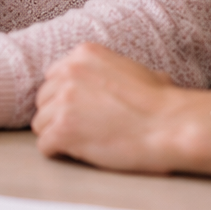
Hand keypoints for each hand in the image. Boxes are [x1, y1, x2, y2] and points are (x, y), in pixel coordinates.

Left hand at [32, 42, 210, 175]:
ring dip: (56, 134)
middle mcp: (68, 73)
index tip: (77, 109)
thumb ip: (106, 69)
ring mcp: (63, 101)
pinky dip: (57, 152)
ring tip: (79, 144)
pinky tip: (75, 154)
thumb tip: (105, 81)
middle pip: (44, 98)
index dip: (65, 96)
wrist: (169, 125)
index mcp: (83, 54)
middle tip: (78, 130)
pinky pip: (45, 145)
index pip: (54, 76)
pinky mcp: (63, 130)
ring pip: (41, 122)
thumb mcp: (130, 68)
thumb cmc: (160, 102)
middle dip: (57, 114)